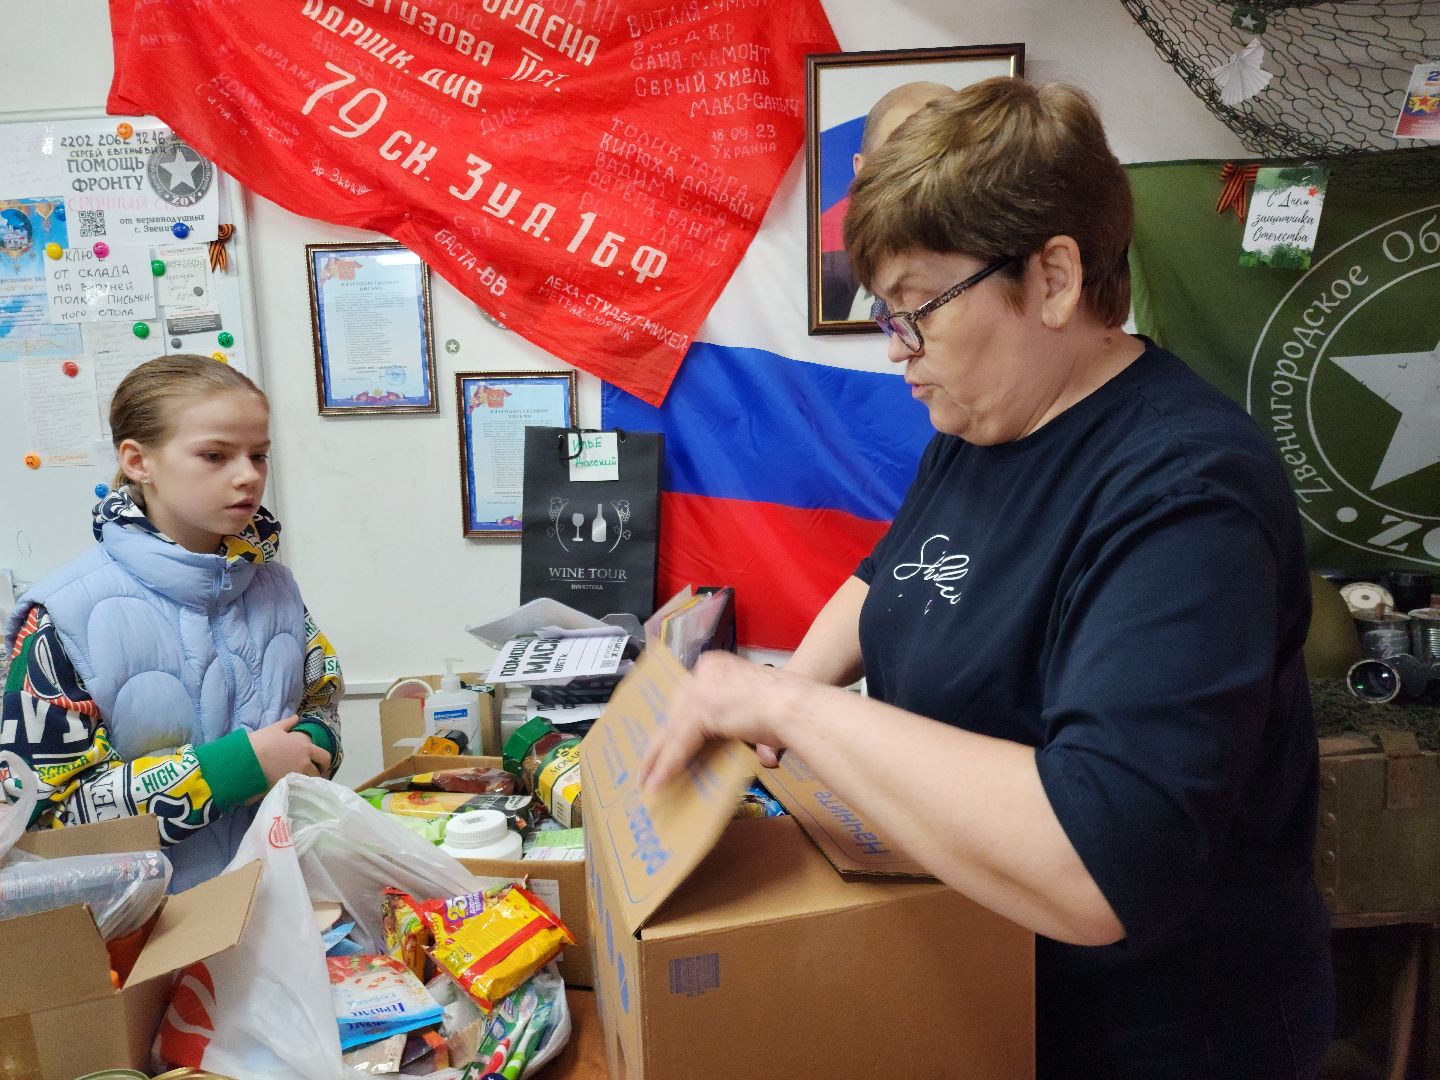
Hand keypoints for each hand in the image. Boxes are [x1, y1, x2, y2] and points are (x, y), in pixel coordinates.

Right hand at [249, 715, 331, 787]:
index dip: (325, 762)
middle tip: (313, 774)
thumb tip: (296, 717)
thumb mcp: (274, 729)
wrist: (245, 760)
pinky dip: (298, 788)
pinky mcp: (286, 786)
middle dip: (319, 774)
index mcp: (305, 747)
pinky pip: (298, 789)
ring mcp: (296, 776)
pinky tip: (292, 787)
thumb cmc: (260, 742)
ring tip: (302, 781)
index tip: (321, 764)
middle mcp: (304, 762)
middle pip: (320, 772)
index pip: (325, 756)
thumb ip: (288, 723)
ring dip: (308, 781)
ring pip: (310, 782)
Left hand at [639, 651, 789, 791]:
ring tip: (647, 779)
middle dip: (661, 740)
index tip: (663, 739)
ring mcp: (701, 688)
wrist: (797, 706)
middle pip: (673, 710)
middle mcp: (704, 670)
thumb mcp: (754, 707)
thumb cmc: (789, 708)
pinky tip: (659, 781)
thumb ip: (736, 723)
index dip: (675, 721)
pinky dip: (668, 764)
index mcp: (716, 665)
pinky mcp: (700, 708)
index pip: (687, 696)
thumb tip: (756, 752)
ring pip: (672, 728)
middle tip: (649, 763)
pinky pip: (678, 743)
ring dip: (658, 757)